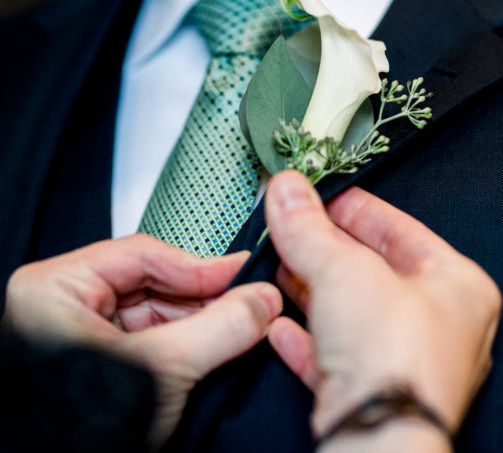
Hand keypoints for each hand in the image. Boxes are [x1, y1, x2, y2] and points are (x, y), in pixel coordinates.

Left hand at [2, 234, 282, 446]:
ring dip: (204, 324)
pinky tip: (221, 349)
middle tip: (254, 306)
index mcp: (55, 288)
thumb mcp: (157, 370)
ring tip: (244, 329)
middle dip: (207, 300)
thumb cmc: (68, 430)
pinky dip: (190, 346)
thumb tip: (264, 301)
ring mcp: (83, 336)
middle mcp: (65, 306)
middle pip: (155, 284)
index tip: (246, 277)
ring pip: (160, 314)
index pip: (144, 255)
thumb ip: (218, 328)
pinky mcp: (103, 364)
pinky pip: (155, 342)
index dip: (202, 267)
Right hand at [264, 172, 500, 450]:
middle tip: (293, 226)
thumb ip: (311, 229)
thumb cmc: (395, 354)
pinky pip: (338, 361)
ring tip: (279, 266)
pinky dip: (307, 341)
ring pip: (355, 318)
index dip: (361, 211)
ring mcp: (408, 368)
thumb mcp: (345, 269)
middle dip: (329, 252)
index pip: (406, 233)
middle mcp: (443, 329)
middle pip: (378, 275)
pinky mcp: (375, 401)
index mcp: (461, 288)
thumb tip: (289, 191)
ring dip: (313, 293)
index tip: (325, 196)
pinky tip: (277, 325)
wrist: (380, 438)